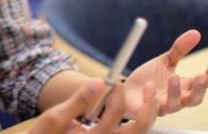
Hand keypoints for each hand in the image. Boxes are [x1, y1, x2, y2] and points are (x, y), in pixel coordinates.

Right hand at [27, 79, 156, 133]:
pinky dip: (137, 120)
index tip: (115, 79)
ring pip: (139, 132)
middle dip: (148, 106)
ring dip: (146, 114)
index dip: (118, 92)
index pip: (116, 112)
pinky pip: (129, 133)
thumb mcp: (57, 117)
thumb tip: (99, 82)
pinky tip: (138, 107)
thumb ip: (79, 100)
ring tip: (149, 95)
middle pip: (139, 128)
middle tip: (150, 87)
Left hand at [123, 30, 207, 117]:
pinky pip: (150, 111)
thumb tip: (196, 32)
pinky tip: (148, 86)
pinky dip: (150, 99)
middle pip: (195, 99)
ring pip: (174, 106)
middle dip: (199, 89)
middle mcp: (177, 100)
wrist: (125, 92)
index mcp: (185, 87)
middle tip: (201, 75)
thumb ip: (179, 50)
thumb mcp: (165, 61)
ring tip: (172, 76)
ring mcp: (162, 107)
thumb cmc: (149, 78)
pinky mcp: (145, 113)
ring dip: (175, 92)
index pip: (205, 82)